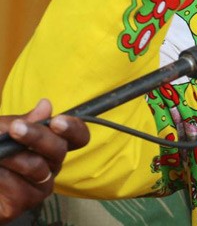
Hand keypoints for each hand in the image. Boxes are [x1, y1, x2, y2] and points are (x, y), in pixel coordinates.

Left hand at [0, 99, 89, 223]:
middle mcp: (50, 164)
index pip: (78, 137)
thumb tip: (46, 105)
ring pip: (39, 169)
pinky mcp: (24, 202)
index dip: (73, 128)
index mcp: (51, 144)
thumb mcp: (2, 129)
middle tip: (16, 128)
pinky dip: (4, 177)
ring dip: (13, 157)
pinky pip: (21, 189)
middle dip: (38, 137)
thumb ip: (24, 120)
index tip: (56, 121)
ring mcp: (40, 185)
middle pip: (60, 150)